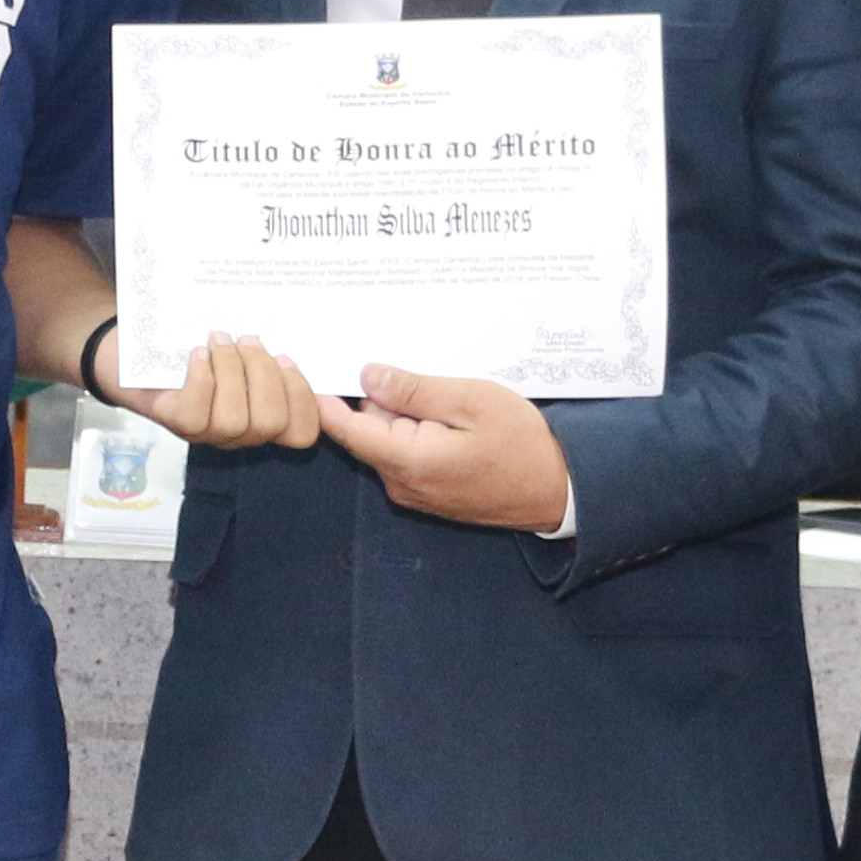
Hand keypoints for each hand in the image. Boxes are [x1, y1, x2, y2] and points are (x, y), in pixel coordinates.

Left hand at [119, 329, 328, 450]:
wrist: (142, 352)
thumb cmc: (205, 353)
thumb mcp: (246, 357)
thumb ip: (284, 370)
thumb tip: (330, 389)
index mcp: (266, 416)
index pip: (302, 434)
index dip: (311, 407)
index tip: (291, 357)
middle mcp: (241, 433)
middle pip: (272, 423)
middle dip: (263, 374)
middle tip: (248, 339)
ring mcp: (209, 433)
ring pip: (235, 419)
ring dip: (230, 370)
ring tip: (219, 339)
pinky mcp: (178, 423)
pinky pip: (197, 411)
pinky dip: (201, 377)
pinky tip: (197, 354)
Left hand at [314, 362, 572, 533]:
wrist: (556, 490)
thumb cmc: (521, 445)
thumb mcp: (471, 401)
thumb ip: (415, 391)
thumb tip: (368, 376)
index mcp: (407, 460)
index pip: (345, 428)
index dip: (321, 397)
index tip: (304, 368)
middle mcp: (401, 482)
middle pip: (365, 429)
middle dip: (377, 397)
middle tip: (408, 367)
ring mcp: (412, 491)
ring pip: (386, 439)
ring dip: (401, 414)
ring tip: (440, 395)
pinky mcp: (425, 492)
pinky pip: (404, 452)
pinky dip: (415, 430)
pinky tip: (445, 416)